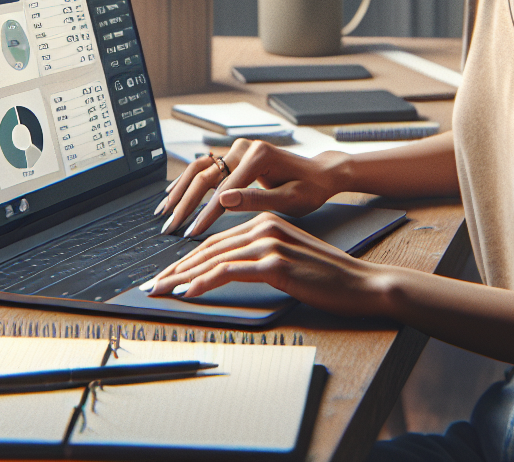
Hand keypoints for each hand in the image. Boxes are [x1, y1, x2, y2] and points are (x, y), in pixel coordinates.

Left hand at [146, 211, 390, 316]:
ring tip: (162, 290)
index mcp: (266, 221)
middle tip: (153, 284)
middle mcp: (264, 226)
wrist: (359, 283)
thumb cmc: (326, 275)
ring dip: (182, 277)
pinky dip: (204, 282)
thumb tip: (227, 269)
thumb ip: (259, 256)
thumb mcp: (288, 257)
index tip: (167, 275)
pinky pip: (230, 272)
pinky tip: (189, 293)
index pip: (216, 241)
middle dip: (176, 268)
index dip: (187, 259)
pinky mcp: (275, 264)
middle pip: (209, 248)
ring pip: (213, 259)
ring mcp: (269, 243)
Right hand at [154, 139, 347, 237]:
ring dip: (180, 190)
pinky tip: (173, 196)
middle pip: (205, 175)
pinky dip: (188, 183)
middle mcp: (245, 147)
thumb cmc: (310, 189)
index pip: (224, 189)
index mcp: (259, 155)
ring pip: (199, 168)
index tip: (191, 233)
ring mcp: (238, 149)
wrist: (319, 174)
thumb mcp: (289, 200)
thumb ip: (255, 200)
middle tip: (170, 226)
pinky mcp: (235, 156)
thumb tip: (223, 202)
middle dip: (185, 203)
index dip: (206, 214)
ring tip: (164, 211)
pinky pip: (206, 168)